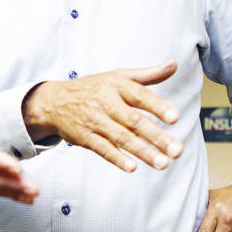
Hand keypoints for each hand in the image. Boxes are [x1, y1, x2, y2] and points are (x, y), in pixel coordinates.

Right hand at [21, 63, 182, 171]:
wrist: (54, 101)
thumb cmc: (94, 88)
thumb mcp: (118, 76)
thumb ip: (148, 74)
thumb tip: (174, 64)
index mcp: (116, 85)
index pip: (140, 95)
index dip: (158, 106)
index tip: (175, 118)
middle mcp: (105, 102)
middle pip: (134, 121)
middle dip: (156, 137)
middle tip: (177, 150)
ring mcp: (94, 120)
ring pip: (121, 137)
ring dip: (143, 152)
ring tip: (163, 164)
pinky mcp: (83, 137)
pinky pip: (102, 149)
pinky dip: (117, 158)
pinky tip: (132, 167)